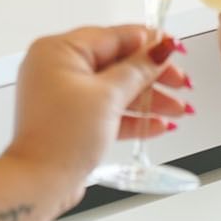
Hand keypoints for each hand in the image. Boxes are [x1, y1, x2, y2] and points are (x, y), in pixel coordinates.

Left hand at [3, 26, 189, 207]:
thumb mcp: (108, 96)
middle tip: (180, 83)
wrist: (40, 183)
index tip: (173, 47)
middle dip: (153, 76)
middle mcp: (57, 69)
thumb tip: (160, 49)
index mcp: (58, 51)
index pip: (113, 37)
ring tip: (179, 109)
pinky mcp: (71, 119)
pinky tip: (158, 124)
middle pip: (117, 63)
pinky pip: (106, 110)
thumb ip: (138, 69)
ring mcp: (63, 95)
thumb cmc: (61, 138)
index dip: (148, 43)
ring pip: (115, 89)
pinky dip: (132, 117)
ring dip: (148, 99)